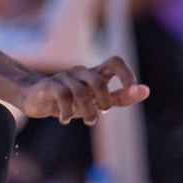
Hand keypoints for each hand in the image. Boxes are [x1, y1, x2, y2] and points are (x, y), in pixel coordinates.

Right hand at [18, 55, 149, 124]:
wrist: (36, 100)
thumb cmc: (72, 101)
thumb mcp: (98, 101)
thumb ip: (121, 97)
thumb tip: (145, 91)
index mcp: (95, 73)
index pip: (114, 62)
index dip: (125, 73)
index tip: (132, 90)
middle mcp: (81, 72)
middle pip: (98, 80)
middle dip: (103, 100)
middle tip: (102, 112)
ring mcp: (64, 77)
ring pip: (81, 92)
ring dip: (87, 112)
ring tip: (88, 121)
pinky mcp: (49, 86)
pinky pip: (63, 96)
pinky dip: (67, 112)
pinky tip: (66, 120)